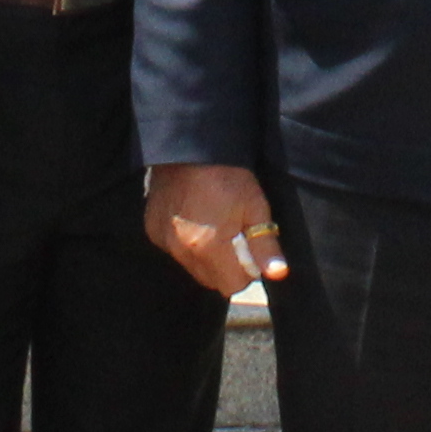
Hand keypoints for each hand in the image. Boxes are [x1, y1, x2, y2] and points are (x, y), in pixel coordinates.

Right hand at [147, 163, 284, 299]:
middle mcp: (182, 251)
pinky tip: (192, 218)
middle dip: (226, 265)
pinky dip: (185, 242)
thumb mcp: (255, 206)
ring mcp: (164, 241)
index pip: (233, 286)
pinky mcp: (153, 231)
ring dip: (205, 255)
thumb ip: (265, 245)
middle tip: (232, 232)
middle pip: (211, 280)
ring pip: (192, 266)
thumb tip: (277, 274)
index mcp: (210, 248)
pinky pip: (175, 251)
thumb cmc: (227, 174)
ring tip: (213, 222)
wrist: (188, 145)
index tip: (249, 247)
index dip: (246, 270)